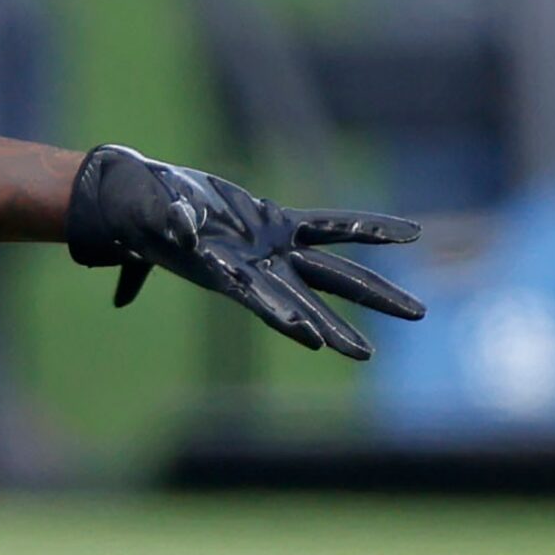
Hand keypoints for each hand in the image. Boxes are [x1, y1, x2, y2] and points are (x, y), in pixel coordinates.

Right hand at [65, 144, 423, 359]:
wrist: (145, 198)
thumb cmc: (139, 212)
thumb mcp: (151, 217)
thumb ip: (168, 223)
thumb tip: (181, 226)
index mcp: (224, 273)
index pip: (260, 300)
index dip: (284, 316)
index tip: (312, 340)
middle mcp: (257, 270)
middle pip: (308, 300)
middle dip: (338, 328)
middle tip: (366, 356)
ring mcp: (273, 248)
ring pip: (333, 271)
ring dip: (373, 292)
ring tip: (415, 313)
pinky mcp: (279, 222)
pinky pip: (332, 227)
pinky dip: (367, 229)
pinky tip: (407, 234)